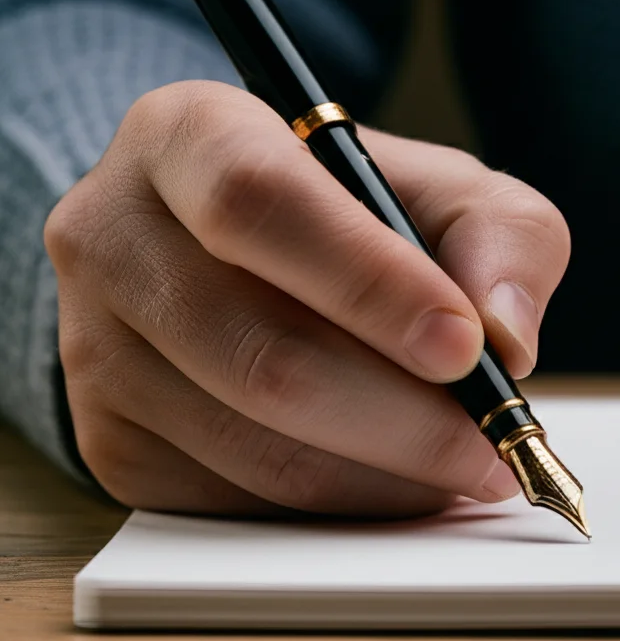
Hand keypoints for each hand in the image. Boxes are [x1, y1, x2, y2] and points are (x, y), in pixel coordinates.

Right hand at [45, 81, 569, 515]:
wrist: (244, 262)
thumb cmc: (356, 219)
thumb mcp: (443, 192)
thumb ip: (500, 237)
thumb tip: (505, 339)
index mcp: (186, 136)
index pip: (257, 203)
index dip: (368, 284)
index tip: (464, 348)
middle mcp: (112, 237)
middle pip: (261, 353)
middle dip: (404, 418)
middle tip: (493, 446)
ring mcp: (93, 349)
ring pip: (255, 445)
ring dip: (384, 475)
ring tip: (461, 466)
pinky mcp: (112, 440)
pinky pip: (238, 500)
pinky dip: (340, 504)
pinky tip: (392, 478)